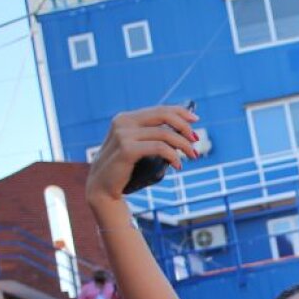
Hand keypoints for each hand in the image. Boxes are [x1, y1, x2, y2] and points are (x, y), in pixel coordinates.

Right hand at [86, 105, 200, 204]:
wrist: (102, 189)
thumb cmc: (124, 170)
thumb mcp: (138, 148)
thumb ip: (153, 137)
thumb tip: (183, 132)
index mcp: (126, 118)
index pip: (159, 109)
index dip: (180, 112)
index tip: (195, 120)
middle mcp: (123, 122)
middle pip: (163, 115)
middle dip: (184, 126)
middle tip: (196, 141)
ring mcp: (123, 134)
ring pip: (164, 134)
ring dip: (183, 145)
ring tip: (192, 156)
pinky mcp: (127, 149)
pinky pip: (159, 148)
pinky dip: (173, 156)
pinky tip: (178, 166)